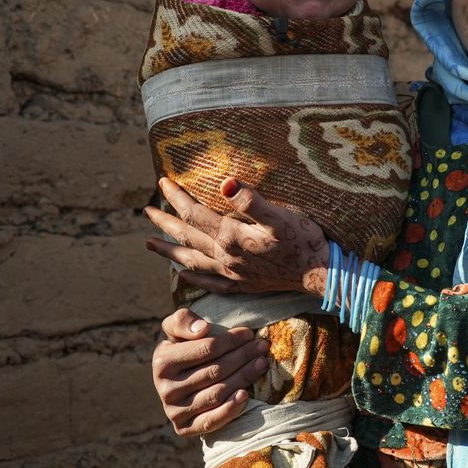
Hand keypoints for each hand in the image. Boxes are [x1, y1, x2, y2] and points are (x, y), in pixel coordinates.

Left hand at [144, 177, 329, 295]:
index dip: (178, 197)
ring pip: (192, 261)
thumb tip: (225, 183)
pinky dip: (192, 278)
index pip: (196, 214)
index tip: (162, 181)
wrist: (320, 274)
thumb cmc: (304, 241)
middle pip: (188, 237)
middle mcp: (226, 258)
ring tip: (149, 244)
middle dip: (165, 222)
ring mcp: (233, 274)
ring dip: (169, 251)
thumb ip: (251, 200)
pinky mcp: (242, 286)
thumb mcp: (280, 215)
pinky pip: (209, 283)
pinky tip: (182, 274)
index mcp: (231, 238)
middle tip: (146, 211)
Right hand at [152, 308, 271, 435]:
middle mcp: (165, 389)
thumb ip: (183, 320)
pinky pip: (210, 422)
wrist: (176, 378)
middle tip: (262, 347)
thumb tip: (203, 329)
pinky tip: (246, 395)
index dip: (231, 340)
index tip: (249, 333)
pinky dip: (230, 410)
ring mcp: (174, 411)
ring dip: (244, 377)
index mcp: (162, 362)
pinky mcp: (184, 428)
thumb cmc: (182, 347)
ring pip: (217, 393)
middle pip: (215, 371)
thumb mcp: (176, 328)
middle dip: (243, 356)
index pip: (207, 348)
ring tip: (261, 364)